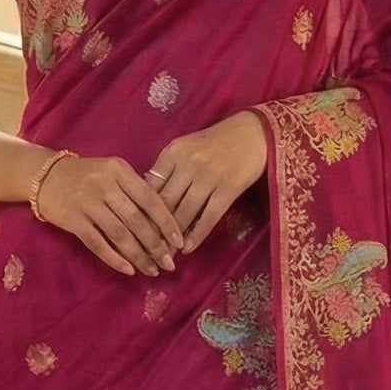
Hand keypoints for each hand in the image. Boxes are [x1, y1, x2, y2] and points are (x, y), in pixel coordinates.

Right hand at [37, 152, 185, 276]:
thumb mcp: (112, 172)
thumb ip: (134, 190)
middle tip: (169, 264)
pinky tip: (128, 270)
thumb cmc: (87, 176)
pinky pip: (98, 243)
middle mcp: (104, 185)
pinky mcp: (73, 220)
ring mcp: (87, 202)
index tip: (179, 242)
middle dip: (156, 245)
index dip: (166, 222)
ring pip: (119, 235)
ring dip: (138, 256)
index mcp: (119, 170)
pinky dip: (114, 259)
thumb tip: (163, 223)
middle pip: (136, 220)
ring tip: (152, 270)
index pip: (150, 198)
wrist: (46, 176)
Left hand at [147, 111, 268, 253]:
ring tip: (166, 255)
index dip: (142, 212)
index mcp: (174, 152)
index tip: (136, 231)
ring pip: (185, 213)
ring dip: (174, 238)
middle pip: (165, 203)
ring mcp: (209, 177)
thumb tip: (146, 194)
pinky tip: (188, 249)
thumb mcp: (186, 146)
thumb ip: (167, 167)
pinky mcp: (228, 189)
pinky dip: (197, 235)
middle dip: (154, 230)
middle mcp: (189, 163)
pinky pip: (209, 217)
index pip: (151, 187)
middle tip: (146, 250)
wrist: (254, 133)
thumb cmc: (216, 141)